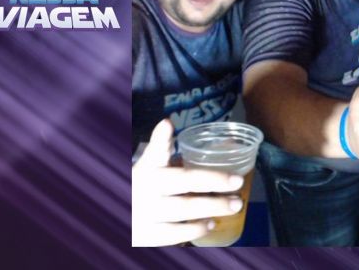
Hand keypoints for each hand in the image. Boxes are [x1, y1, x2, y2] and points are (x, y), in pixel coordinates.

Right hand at [132, 120, 245, 246]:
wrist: (119, 217)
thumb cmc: (142, 187)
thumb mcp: (148, 166)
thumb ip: (161, 146)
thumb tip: (167, 122)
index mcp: (148, 168)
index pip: (158, 151)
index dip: (163, 138)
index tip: (170, 125)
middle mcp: (145, 187)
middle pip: (186, 181)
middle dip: (216, 180)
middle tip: (239, 181)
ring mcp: (146, 212)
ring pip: (185, 208)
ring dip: (213, 206)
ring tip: (234, 205)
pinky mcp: (147, 235)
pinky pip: (175, 234)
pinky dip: (195, 230)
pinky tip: (210, 224)